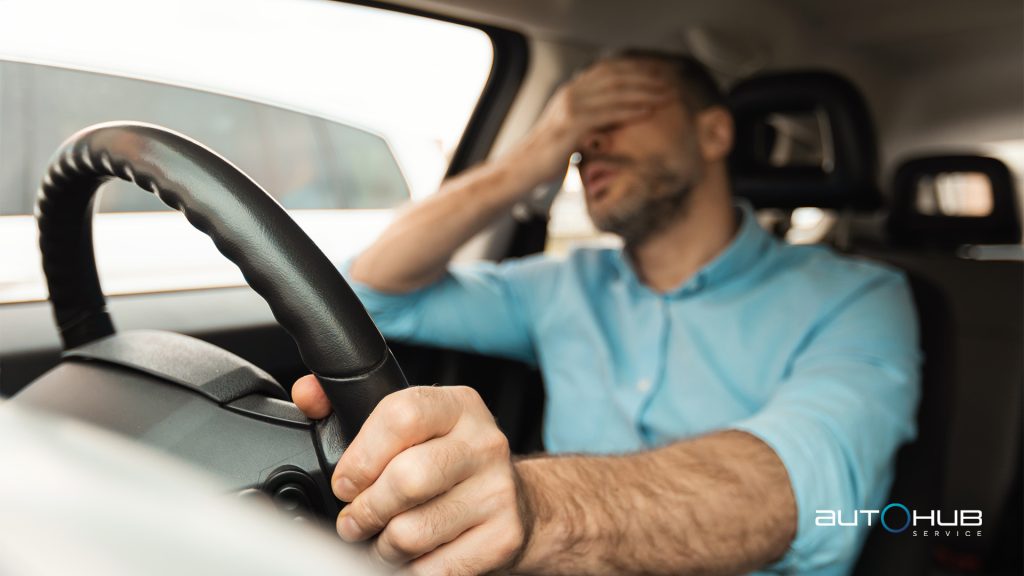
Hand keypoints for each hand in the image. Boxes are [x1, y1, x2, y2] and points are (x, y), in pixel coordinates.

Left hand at [292, 376, 526, 574]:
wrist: (515, 501)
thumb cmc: (448, 462)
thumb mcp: (413, 426)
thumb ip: (350, 407)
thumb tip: (306, 396)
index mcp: (458, 406)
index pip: (402, 416)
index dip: (361, 457)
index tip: (347, 482)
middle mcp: (484, 443)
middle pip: (406, 479)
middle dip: (364, 511)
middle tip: (354, 521)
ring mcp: (498, 491)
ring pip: (413, 532)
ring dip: (382, 548)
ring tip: (381, 541)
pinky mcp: (503, 537)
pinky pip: (436, 568)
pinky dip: (411, 571)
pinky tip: (410, 558)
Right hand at [519, 58, 672, 181]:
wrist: (523, 168)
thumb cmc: (549, 155)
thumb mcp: (572, 130)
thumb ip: (590, 118)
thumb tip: (615, 119)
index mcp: (571, 90)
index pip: (608, 70)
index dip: (636, 70)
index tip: (658, 75)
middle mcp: (570, 93)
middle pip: (615, 77)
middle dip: (646, 79)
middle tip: (668, 84)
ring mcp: (570, 107)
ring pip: (615, 92)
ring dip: (645, 93)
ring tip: (666, 96)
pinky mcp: (571, 125)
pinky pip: (608, 113)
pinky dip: (630, 111)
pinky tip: (648, 112)